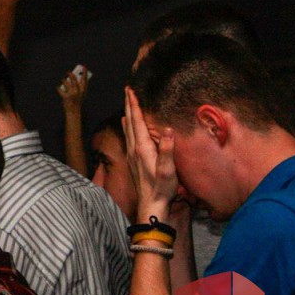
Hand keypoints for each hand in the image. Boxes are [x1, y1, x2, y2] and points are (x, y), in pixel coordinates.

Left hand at [57, 65, 89, 108]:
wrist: (74, 111)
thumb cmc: (77, 101)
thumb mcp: (81, 94)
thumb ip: (79, 86)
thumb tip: (74, 76)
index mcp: (83, 90)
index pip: (85, 79)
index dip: (85, 72)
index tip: (84, 66)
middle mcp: (78, 91)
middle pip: (74, 79)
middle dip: (71, 74)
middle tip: (68, 72)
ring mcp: (72, 94)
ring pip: (66, 82)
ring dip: (63, 81)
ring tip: (63, 80)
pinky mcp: (66, 96)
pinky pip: (60, 89)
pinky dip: (58, 88)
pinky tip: (58, 88)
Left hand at [122, 87, 177, 217]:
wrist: (151, 205)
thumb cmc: (161, 189)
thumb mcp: (168, 170)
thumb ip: (166, 149)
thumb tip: (167, 129)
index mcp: (142, 148)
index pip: (137, 121)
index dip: (134, 105)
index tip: (130, 91)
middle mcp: (134, 149)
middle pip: (129, 121)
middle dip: (129, 105)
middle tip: (127, 90)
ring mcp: (132, 154)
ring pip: (127, 128)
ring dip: (128, 114)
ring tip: (127, 103)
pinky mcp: (133, 160)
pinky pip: (128, 136)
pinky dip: (128, 126)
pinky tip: (126, 125)